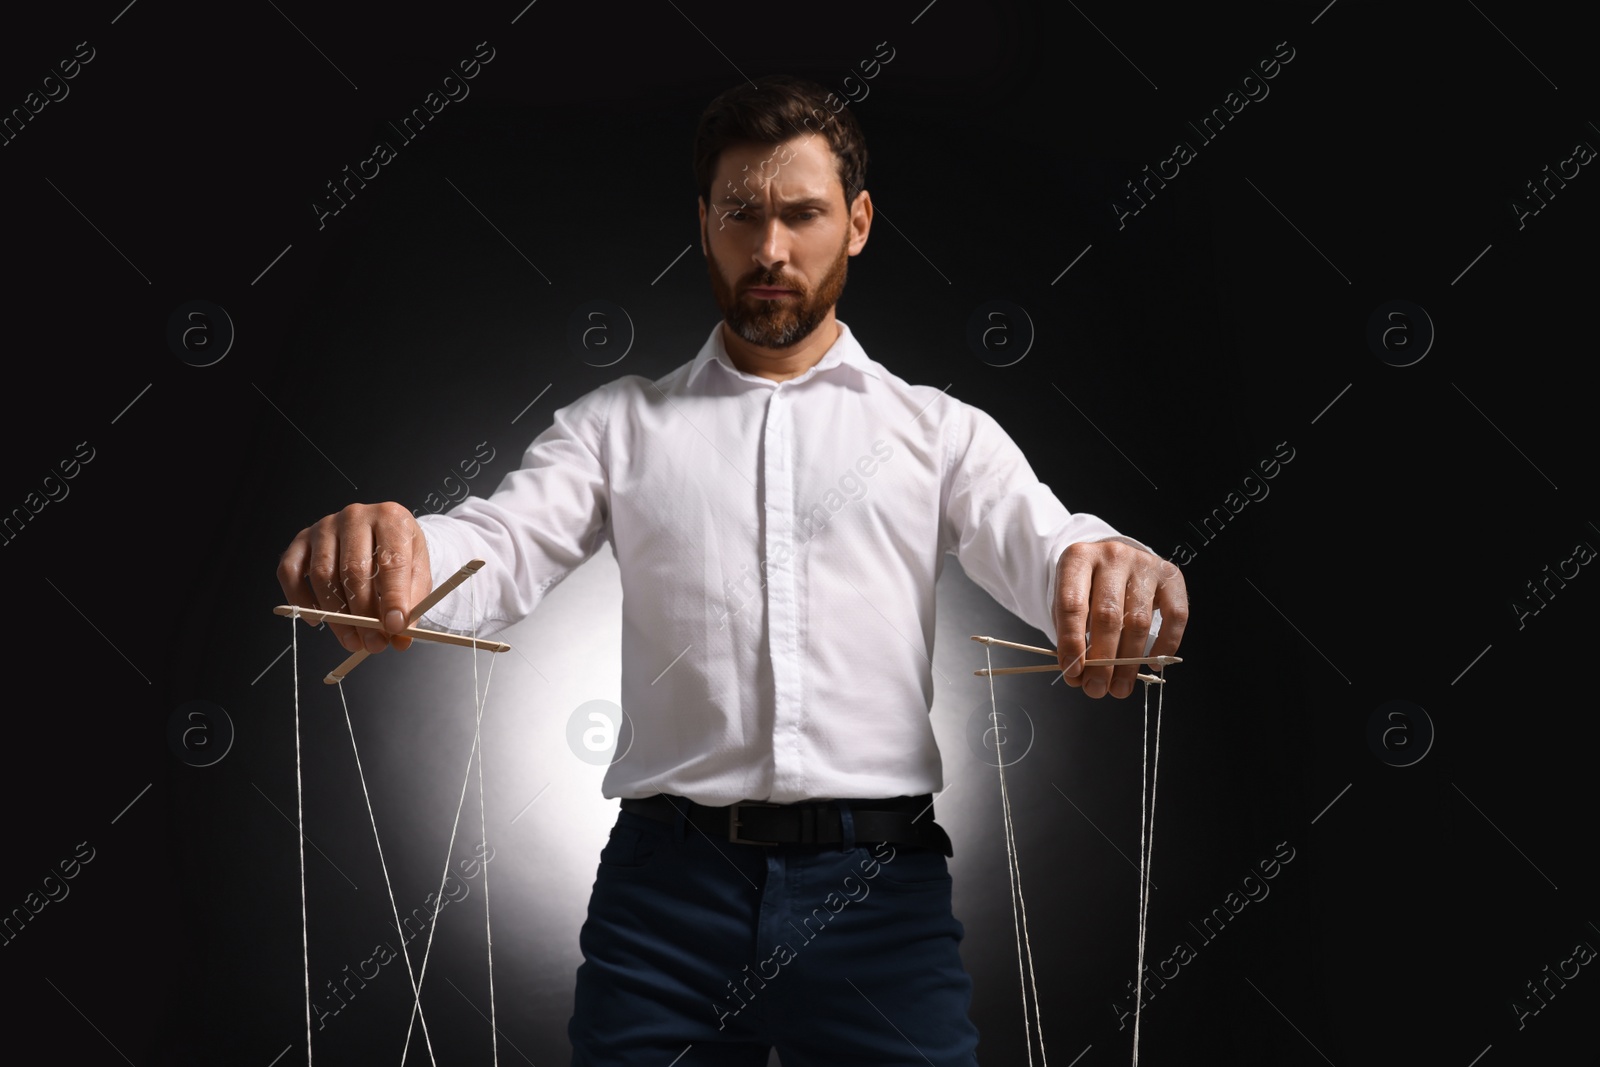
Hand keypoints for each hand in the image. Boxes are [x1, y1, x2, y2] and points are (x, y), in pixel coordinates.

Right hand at [277, 503, 432, 654]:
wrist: (380, 532)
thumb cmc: (399, 554)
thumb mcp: (417, 574)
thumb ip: (412, 604)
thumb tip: (400, 639)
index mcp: (391, 518)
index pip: (391, 561)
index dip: (393, 597)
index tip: (395, 627)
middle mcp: (355, 516)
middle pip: (353, 570)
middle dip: (364, 614)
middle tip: (374, 644)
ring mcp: (324, 526)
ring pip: (323, 575)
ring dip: (337, 615)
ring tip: (353, 641)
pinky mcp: (301, 540)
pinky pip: (290, 573)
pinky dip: (301, 601)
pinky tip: (317, 621)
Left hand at [1054, 538, 1187, 698]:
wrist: (1113, 559)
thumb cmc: (1088, 587)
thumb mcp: (1069, 601)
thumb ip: (1071, 634)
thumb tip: (1078, 674)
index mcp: (1079, 558)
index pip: (1072, 605)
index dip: (1072, 642)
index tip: (1073, 671)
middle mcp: (1112, 556)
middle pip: (1108, 615)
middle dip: (1101, 660)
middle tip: (1095, 689)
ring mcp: (1144, 564)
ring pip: (1138, 621)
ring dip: (1128, 662)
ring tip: (1119, 687)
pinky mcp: (1171, 576)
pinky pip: (1175, 616)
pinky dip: (1165, 644)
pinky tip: (1152, 664)